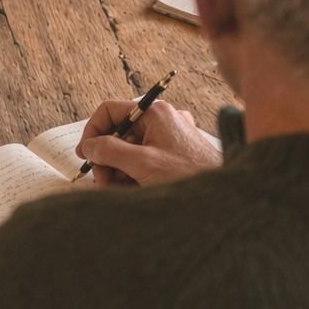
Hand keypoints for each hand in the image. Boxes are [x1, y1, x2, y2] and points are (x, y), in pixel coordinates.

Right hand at [76, 100, 223, 187]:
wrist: (223, 197)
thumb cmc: (190, 176)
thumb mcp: (143, 163)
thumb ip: (110, 151)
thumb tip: (90, 147)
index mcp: (155, 113)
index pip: (110, 111)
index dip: (93, 131)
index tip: (85, 153)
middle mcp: (161, 121)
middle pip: (118, 134)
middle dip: (106, 158)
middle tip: (101, 180)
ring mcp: (168, 138)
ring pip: (129, 149)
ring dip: (117, 170)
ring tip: (116, 189)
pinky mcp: (172, 155)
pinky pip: (143, 159)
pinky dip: (132, 173)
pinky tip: (130, 189)